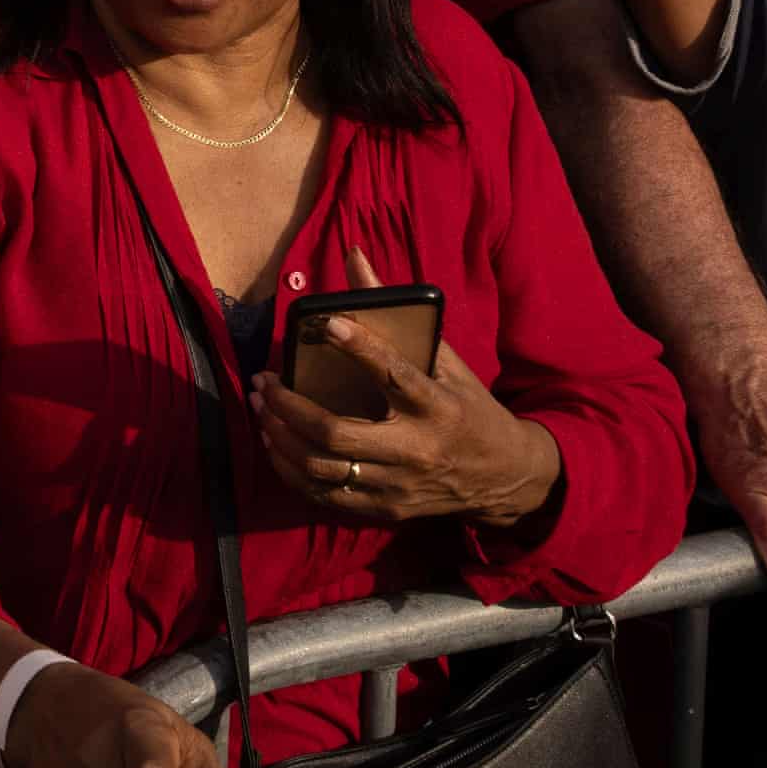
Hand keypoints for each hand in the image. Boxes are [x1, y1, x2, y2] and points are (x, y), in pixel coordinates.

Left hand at [251, 252, 564, 525]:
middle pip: (338, 433)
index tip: (328, 322)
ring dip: (281, 437)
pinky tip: (276, 443)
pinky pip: (325, 496)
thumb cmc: (469, 408)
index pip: (396, 375)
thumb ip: (399, 318)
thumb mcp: (448, 362)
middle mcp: (416, 449)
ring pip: (322, 468)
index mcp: (439, 406)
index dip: (361, 347)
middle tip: (264, 382)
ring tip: (261, 408)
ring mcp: (398, 484)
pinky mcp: (385, 509)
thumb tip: (354, 258)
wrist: (505, 477)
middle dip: (290, 407)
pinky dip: (291, 470)